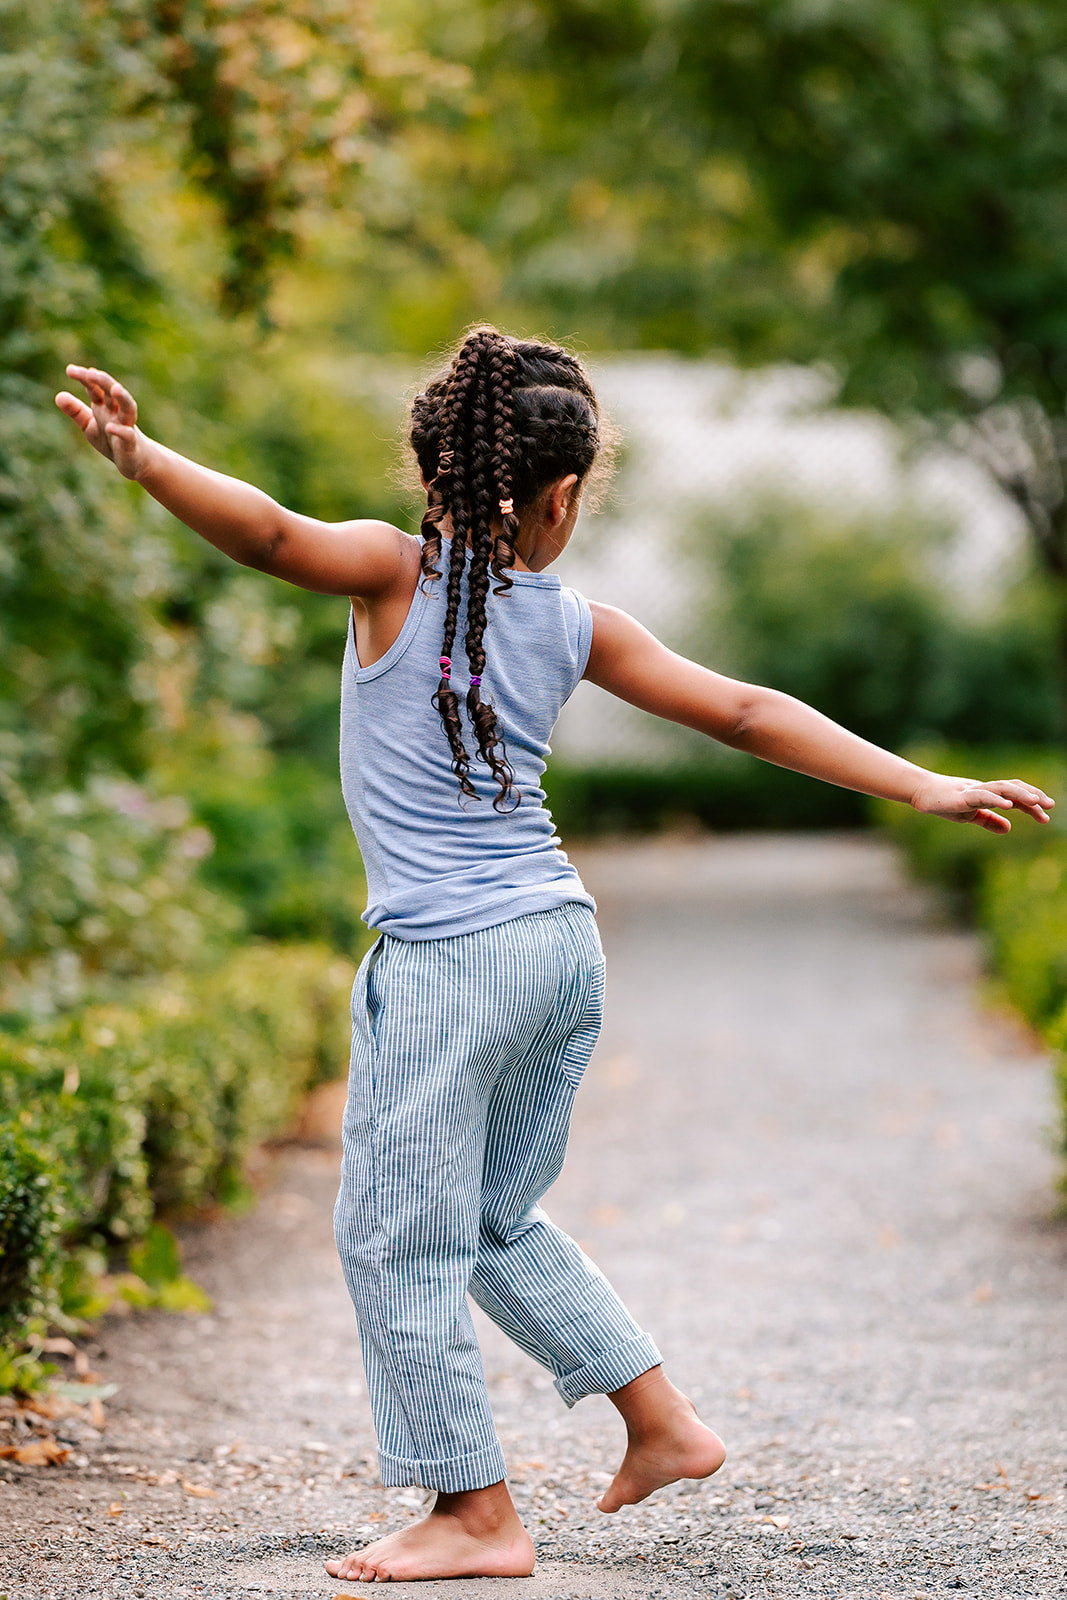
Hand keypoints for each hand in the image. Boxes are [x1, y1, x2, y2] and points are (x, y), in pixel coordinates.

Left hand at [55, 364, 149, 480]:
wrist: (134, 462)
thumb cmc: (111, 440)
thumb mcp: (89, 425)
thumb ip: (75, 411)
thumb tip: (58, 396)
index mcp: (105, 407)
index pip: (95, 388)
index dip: (85, 379)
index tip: (70, 370)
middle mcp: (117, 412)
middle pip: (113, 392)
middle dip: (104, 381)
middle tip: (91, 373)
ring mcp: (126, 427)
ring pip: (129, 408)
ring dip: (123, 397)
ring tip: (115, 388)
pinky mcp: (131, 445)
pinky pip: (128, 435)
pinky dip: (120, 431)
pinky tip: (110, 427)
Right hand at [911, 774, 1054, 832]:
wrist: (921, 794)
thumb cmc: (945, 803)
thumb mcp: (970, 815)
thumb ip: (989, 821)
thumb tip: (1008, 828)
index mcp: (988, 795)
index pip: (1014, 796)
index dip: (1031, 804)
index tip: (1045, 816)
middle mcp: (984, 789)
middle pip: (1013, 788)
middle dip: (1032, 796)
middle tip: (1050, 805)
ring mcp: (973, 790)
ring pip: (1001, 787)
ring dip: (1020, 794)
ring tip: (1035, 802)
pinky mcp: (961, 797)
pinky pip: (981, 795)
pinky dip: (995, 798)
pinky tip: (1007, 805)